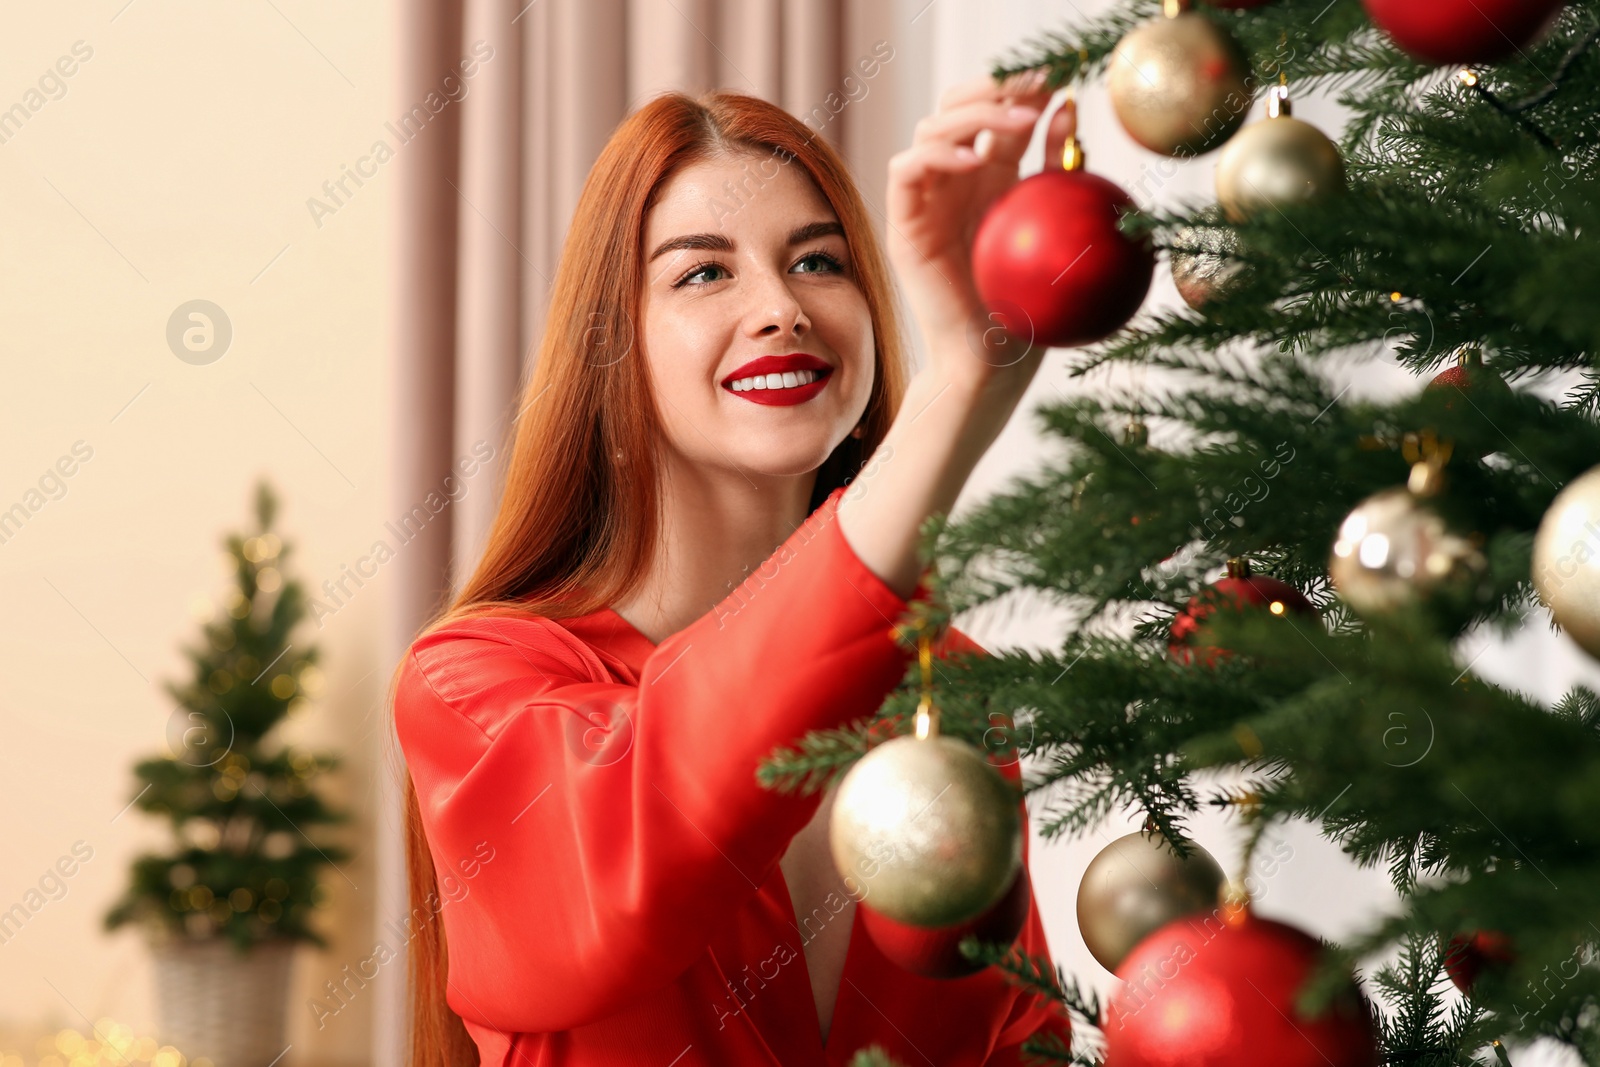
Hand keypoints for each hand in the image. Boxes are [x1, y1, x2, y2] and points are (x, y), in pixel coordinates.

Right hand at [885, 70, 1076, 385]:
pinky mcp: (903, 226)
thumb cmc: (1027, 306)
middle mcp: (954, 184)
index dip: (1020, 88)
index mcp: (991, 181)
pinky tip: (977, 158)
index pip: (996, 114)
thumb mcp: (1051, 224)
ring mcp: (925, 202)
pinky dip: (938, 154)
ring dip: (972, 113)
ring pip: (930, 127)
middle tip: (1034, 87)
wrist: (990, 362)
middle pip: (958, 108)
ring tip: (1018, 121)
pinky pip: (906, 170)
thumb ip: (1056, 165)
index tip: (1056, 76)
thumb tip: (1070, 106)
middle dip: (994, 88)